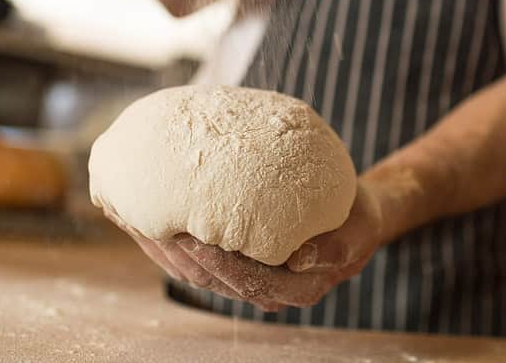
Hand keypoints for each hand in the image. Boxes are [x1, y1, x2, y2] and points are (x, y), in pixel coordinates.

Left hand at [105, 182, 384, 311]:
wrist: (353, 215)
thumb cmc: (358, 218)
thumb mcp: (360, 229)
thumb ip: (337, 247)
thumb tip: (298, 259)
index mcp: (298, 286)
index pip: (250, 280)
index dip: (220, 264)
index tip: (195, 238)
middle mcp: (271, 290)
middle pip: (218, 282)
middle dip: (185, 258)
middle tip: (158, 225)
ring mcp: (253, 278)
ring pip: (204, 275)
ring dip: (172, 254)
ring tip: (145, 222)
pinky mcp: (240, 262)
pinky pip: (203, 260)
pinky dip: (176, 246)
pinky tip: (154, 222)